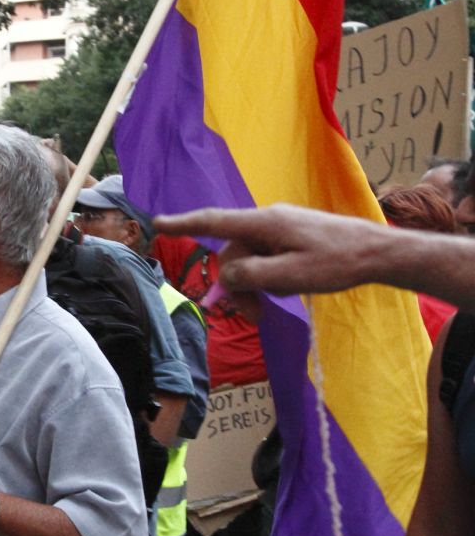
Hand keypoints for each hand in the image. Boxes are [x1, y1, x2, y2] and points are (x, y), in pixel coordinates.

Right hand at [154, 204, 381, 296]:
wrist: (380, 253)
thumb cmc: (338, 263)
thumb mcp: (291, 277)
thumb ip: (251, 276)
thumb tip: (226, 276)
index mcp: (264, 223)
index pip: (213, 221)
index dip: (183, 224)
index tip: (157, 224)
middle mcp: (267, 220)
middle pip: (233, 252)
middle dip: (235, 284)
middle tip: (250, 315)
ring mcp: (280, 227)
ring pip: (249, 257)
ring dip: (253, 284)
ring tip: (270, 308)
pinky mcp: (292, 236)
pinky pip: (265, 256)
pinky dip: (266, 276)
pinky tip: (285, 291)